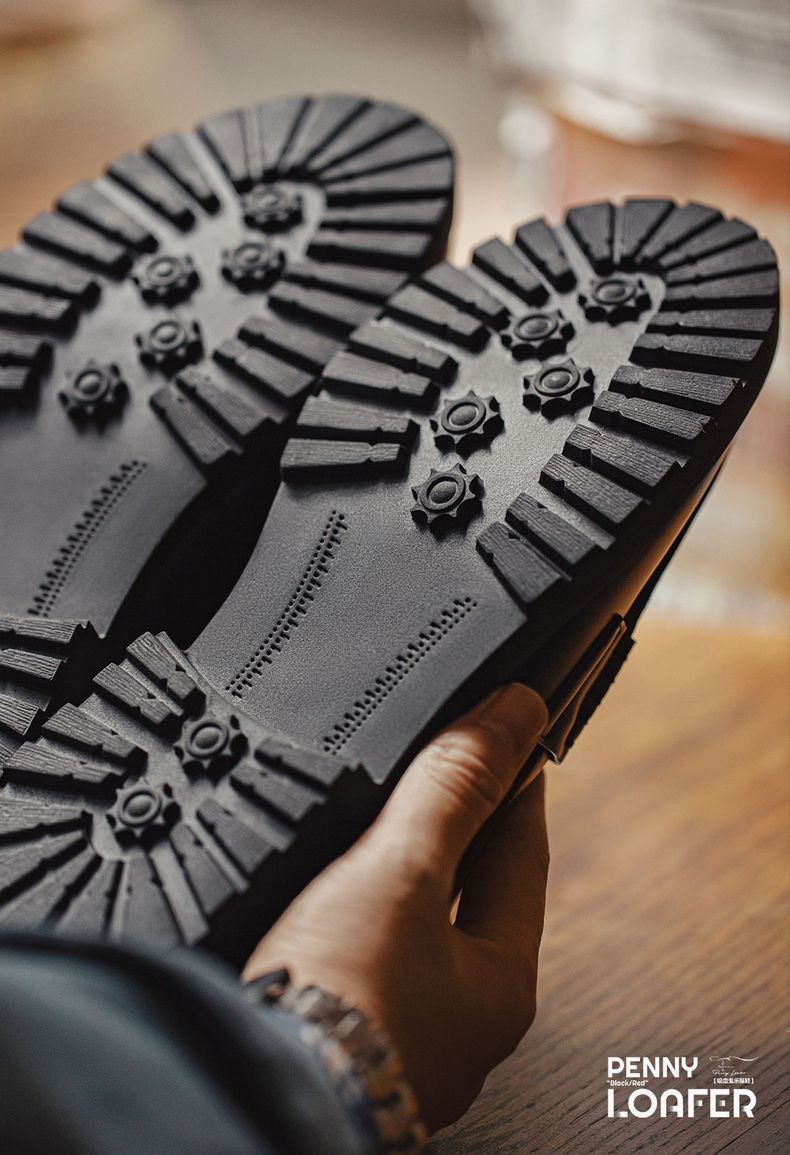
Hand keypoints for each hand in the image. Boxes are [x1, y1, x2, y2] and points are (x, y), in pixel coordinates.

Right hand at [244, 684, 548, 1132]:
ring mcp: (404, 1039)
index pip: (523, 858)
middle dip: (464, 831)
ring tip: (391, 818)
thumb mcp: (403, 871)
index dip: (518, 789)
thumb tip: (517, 711)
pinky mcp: (346, 1043)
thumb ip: (455, 787)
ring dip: (411, 874)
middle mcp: (461, 1023)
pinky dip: (365, 914)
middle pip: (476, 898)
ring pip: (421, 932)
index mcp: (500, 986)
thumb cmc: (338, 1001)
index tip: (514, 741)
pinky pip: (373, 960)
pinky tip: (333, 896)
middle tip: (452, 769)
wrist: (247, 1092)